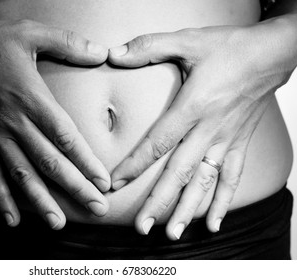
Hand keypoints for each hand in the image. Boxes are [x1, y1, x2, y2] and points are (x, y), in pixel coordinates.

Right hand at [0, 15, 110, 227]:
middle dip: (75, 188)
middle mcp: (15, 122)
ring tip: (58, 223)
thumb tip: (102, 52)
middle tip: (96, 209)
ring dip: (41, 201)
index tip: (103, 182)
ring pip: (21, 174)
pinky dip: (0, 198)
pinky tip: (12, 219)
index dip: (86, 162)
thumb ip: (69, 44)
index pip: (65, 137)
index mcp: (32, 99)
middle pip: (49, 162)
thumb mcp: (32, 33)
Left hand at [108, 16, 296, 238]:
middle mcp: (209, 130)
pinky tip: (213, 223)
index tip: (116, 184)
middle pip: (179, 173)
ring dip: (188, 210)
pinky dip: (222, 202)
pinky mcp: (239, 144)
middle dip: (159, 202)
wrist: (273, 53)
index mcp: (193, 106)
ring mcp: (226, 140)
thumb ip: (149, 46)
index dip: (134, 166)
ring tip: (172, 234)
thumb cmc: (230, 47)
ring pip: (205, 182)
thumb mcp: (188, 40)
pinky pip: (231, 178)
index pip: (157, 143)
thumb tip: (114, 53)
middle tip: (142, 227)